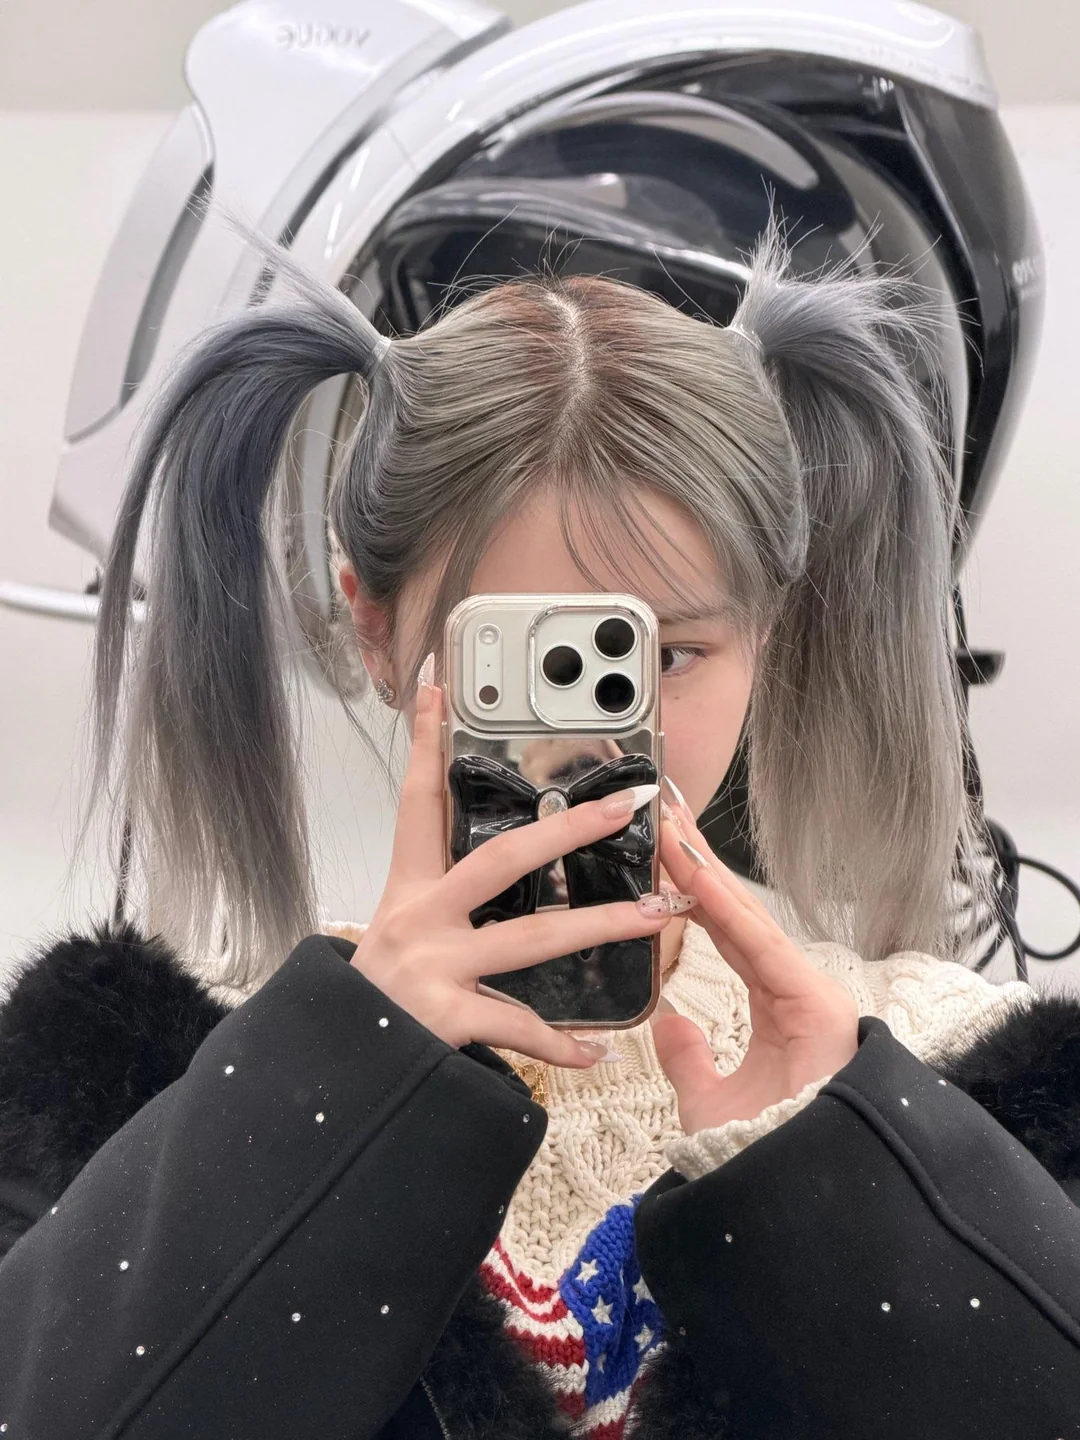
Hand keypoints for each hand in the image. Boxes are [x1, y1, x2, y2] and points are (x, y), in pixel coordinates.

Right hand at [348, 657, 676, 1067]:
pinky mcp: (445, 1020)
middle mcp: (420, 920)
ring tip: (655, 915)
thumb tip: (493, 872)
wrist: (335, 1071)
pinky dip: (561, 1046)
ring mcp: (434, 968)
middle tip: (622, 806)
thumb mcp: (393, 934)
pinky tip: (599, 1051)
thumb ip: (439, 900)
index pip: (416, 802)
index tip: (436, 686)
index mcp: (408, 891)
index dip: (423, 742)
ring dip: (601, 924)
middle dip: (566, 830)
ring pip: (532, 938)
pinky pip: (519, 1027)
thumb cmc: (373, 1000)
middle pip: (501, 858)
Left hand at [650, 798, 858, 1134]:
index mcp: (775, 1009)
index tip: (665, 853)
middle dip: (698, 863)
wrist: (801, 1198)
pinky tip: (690, 869)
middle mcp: (793, 992)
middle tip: (665, 812)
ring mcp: (807, 993)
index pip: (726, 935)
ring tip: (668, 824)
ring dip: (702, 870)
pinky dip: (721, 904)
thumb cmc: (762, 1158)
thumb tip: (668, 1023)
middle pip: (736, 915)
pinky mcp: (812, 1001)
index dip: (694, 893)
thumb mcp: (710, 1103)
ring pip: (744, 918)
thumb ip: (690, 1061)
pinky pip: (756, 943)